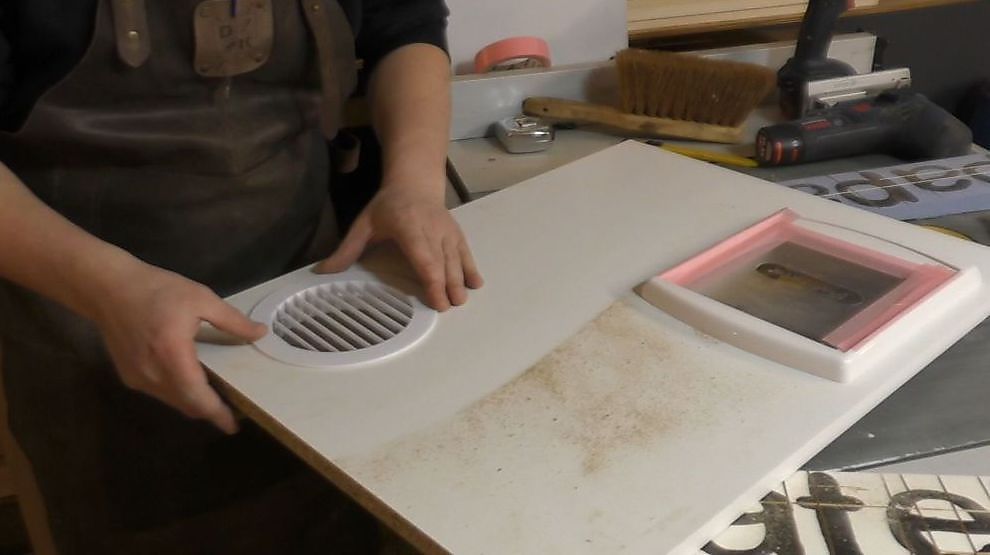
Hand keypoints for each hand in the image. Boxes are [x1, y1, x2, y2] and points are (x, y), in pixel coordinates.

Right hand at [90, 263, 266, 433]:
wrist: (107, 289)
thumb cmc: (156, 290)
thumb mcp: (200, 298)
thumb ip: (232, 321)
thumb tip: (260, 333)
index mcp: (173, 355)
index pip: (198, 397)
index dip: (217, 414)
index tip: (234, 426)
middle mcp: (153, 374)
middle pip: (186, 405)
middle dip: (209, 411)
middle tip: (232, 410)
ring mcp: (137, 378)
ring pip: (173, 401)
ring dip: (193, 403)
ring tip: (215, 396)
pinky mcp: (128, 376)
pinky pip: (159, 393)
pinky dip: (178, 393)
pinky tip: (190, 381)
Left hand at [316, 187, 482, 310]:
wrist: (415, 182)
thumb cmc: (388, 206)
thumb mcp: (364, 223)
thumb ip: (347, 249)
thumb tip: (322, 271)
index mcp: (408, 226)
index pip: (422, 255)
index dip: (430, 277)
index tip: (435, 298)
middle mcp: (431, 228)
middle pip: (442, 260)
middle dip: (447, 283)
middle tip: (450, 306)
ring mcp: (446, 231)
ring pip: (456, 258)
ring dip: (460, 279)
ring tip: (461, 301)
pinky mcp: (456, 233)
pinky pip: (465, 252)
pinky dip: (471, 268)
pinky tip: (476, 284)